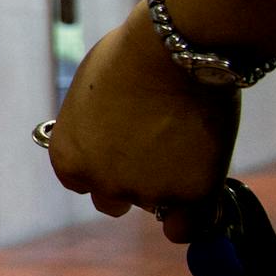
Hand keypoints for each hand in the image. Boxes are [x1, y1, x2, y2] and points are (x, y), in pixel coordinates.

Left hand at [47, 8, 237, 242]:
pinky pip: (193, 225)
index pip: (80, 183)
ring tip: (187, 140)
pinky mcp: (192, 194)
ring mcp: (148, 192)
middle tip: (155, 153)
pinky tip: (206, 202)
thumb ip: (91, 129)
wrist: (174, 50)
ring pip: (159, 206)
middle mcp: (102, 184)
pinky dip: (200, 216)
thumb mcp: (89, 95)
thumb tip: (101, 139)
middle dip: (130, 183)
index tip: (118, 154)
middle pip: (113, 202)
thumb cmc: (129, 58)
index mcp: (69, 159)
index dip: (100, 169)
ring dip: (170, 184)